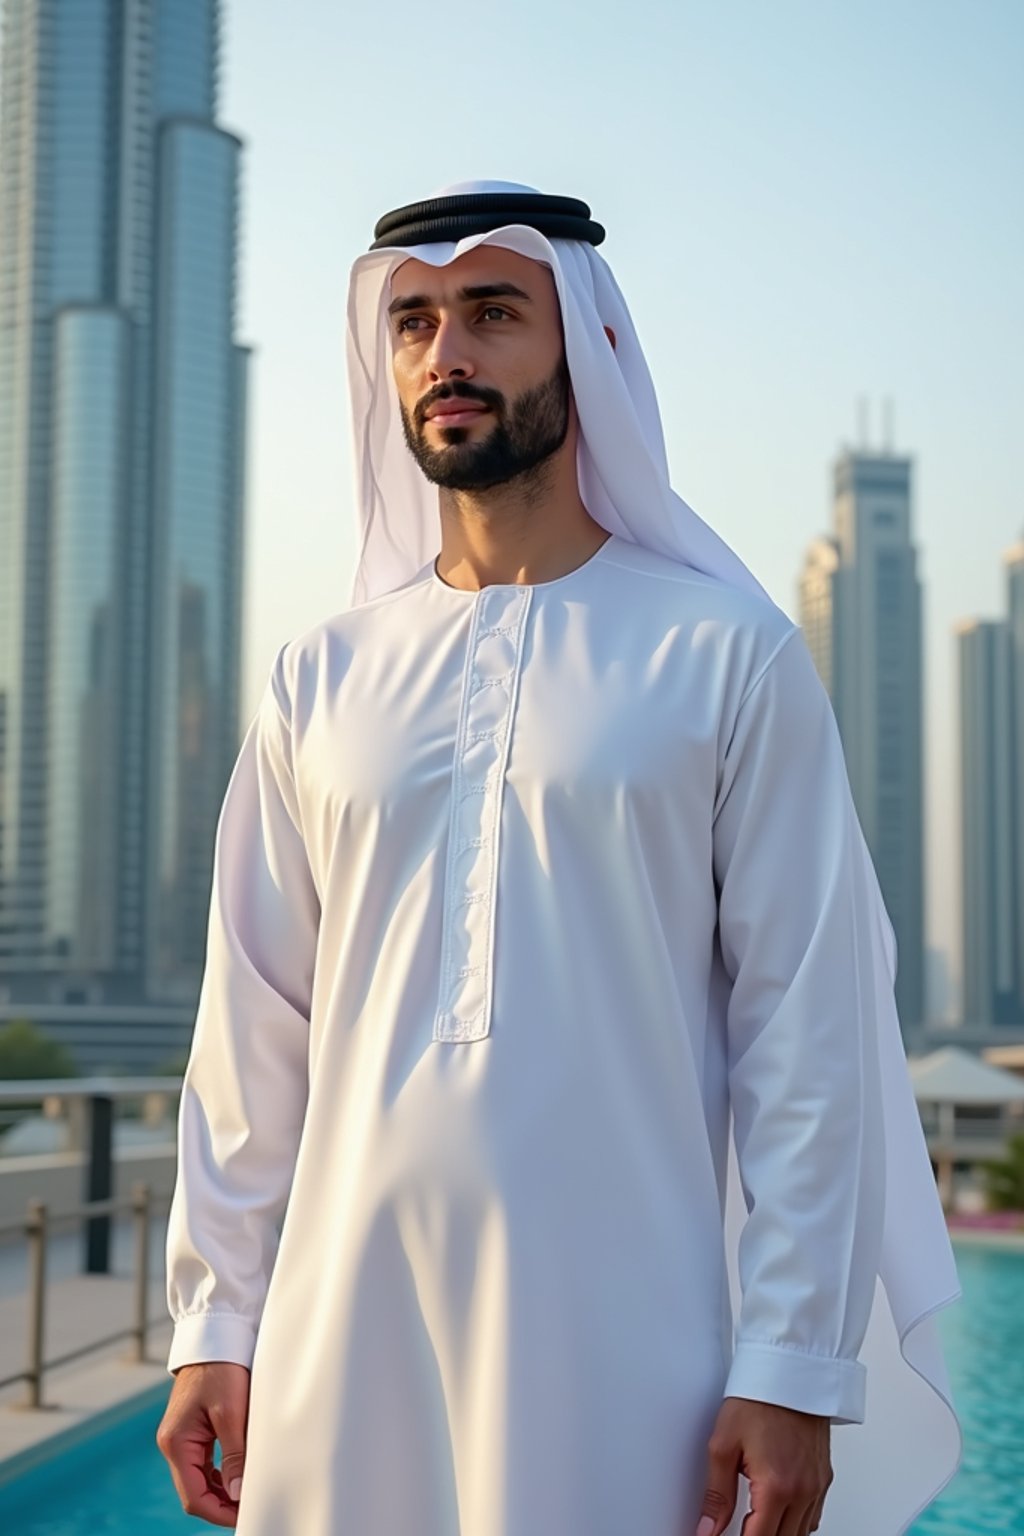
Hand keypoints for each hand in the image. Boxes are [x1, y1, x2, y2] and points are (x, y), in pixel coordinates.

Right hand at [156, 1361, 250, 1527]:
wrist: (215, 1336)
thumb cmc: (222, 1369)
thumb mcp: (232, 1412)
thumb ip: (234, 1455)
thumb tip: (237, 1495)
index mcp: (176, 1443)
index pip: (194, 1497)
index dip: (220, 1512)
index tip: (245, 1515)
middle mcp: (174, 1443)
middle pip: (195, 1491)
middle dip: (221, 1505)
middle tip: (250, 1507)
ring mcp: (181, 1437)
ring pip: (200, 1479)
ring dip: (222, 1491)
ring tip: (248, 1494)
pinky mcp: (192, 1430)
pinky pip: (203, 1463)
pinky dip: (220, 1474)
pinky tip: (238, 1476)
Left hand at [694, 1395, 832, 1535]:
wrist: (789, 1369)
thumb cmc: (758, 1398)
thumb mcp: (723, 1445)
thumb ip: (716, 1495)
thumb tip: (706, 1528)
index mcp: (776, 1487)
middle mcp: (803, 1491)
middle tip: (739, 1527)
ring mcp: (817, 1485)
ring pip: (800, 1535)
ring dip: (778, 1533)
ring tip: (755, 1522)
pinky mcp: (824, 1477)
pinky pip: (814, 1518)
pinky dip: (796, 1523)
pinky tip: (779, 1513)